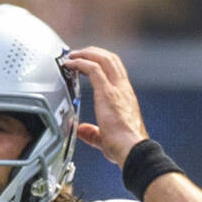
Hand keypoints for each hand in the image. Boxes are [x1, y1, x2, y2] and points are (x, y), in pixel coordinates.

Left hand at [63, 47, 146, 167]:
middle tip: (79, 54)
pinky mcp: (107, 92)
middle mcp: (123, 89)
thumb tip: (81, 131)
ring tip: (73, 55)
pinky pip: (92, 68)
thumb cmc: (123, 147)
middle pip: (111, 59)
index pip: (116, 71)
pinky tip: (70, 64)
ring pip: (103, 58)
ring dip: (86, 54)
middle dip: (93, 53)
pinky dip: (80, 62)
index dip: (102, 63)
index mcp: (125, 97)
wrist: (131, 148)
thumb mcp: (105, 137)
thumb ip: (92, 132)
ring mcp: (116, 88)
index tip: (88, 64)